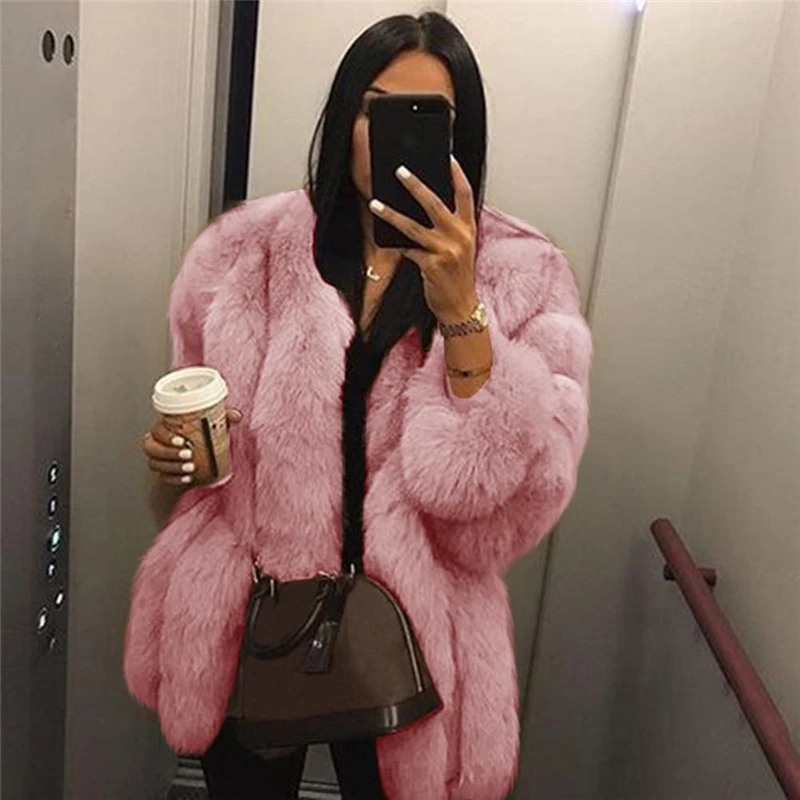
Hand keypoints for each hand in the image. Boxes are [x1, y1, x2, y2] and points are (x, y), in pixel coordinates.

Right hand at [141, 407, 241, 486]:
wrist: (200, 454)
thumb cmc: (202, 434)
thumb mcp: (212, 424)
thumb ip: (224, 417)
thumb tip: (237, 415)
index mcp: (164, 426)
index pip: (157, 430)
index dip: (166, 436)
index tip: (182, 440)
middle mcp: (156, 441)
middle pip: (151, 448)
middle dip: (169, 452)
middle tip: (188, 455)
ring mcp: (157, 458)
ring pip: (155, 464)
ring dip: (172, 467)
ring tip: (190, 468)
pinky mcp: (162, 472)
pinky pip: (162, 477)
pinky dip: (174, 479)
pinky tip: (187, 478)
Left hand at [368, 155, 477, 323]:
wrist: (460, 306)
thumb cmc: (456, 276)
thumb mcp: (460, 248)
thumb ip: (448, 228)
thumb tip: (419, 208)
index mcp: (468, 228)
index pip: (465, 193)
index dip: (456, 174)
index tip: (447, 157)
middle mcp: (460, 236)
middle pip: (435, 203)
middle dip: (415, 184)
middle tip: (399, 170)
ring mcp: (446, 251)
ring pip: (413, 226)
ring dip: (391, 213)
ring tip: (374, 203)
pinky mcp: (432, 266)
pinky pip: (407, 249)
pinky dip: (395, 243)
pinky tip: (381, 236)